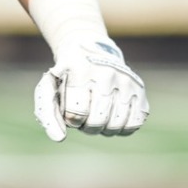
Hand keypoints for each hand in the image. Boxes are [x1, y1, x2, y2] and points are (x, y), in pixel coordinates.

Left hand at [33, 40, 148, 141]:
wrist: (90, 48)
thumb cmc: (67, 76)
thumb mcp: (49, 88)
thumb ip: (48, 115)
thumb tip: (59, 139)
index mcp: (81, 70)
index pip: (76, 114)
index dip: (71, 119)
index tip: (70, 108)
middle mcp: (107, 73)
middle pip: (97, 122)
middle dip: (86, 126)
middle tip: (84, 114)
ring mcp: (126, 80)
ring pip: (116, 125)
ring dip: (103, 128)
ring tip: (97, 114)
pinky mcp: (139, 88)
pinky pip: (134, 124)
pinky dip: (121, 128)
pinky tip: (112, 116)